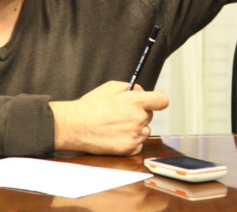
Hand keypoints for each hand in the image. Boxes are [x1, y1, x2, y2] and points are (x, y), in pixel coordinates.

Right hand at [50, 81, 168, 155]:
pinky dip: (130, 141)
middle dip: (140, 113)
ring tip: (117, 125)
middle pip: (150, 115)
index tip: (153, 102)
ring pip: (145, 130)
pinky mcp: (129, 149)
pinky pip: (138, 144)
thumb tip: (141, 92)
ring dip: (136, 128)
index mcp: (136, 102)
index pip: (162, 101)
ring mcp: (134, 135)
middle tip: (122, 113)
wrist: (74, 126)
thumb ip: (131, 87)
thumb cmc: (91, 106)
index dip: (157, 101)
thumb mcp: (111, 86)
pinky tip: (116, 135)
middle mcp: (138, 119)